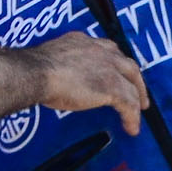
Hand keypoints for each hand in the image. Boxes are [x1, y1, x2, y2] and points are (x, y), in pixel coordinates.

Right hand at [25, 33, 146, 135]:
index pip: (108, 51)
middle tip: (138, 94)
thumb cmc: (33, 70)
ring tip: (138, 113)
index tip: (116, 73)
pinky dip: (132, 117)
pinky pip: (128, 104)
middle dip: (135, 80)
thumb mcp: (50, 61)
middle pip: (128, 65)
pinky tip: (131, 128)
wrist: (35, 73)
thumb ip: (61, 66)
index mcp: (84, 42)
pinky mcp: (112, 87)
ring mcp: (109, 68)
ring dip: (137, 100)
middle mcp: (101, 51)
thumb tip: (57, 78)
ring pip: (132, 86)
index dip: (115, 64)